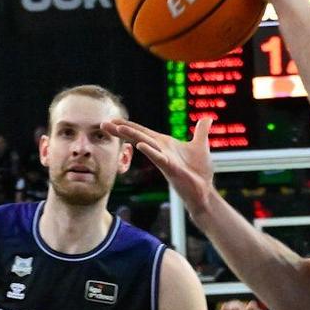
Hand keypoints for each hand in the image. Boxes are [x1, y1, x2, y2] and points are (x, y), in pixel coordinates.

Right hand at [102, 114, 217, 213]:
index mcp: (164, 144)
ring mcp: (164, 159)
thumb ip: (201, 131)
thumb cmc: (199, 172)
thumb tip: (207, 118)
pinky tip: (141, 145)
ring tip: (117, 127)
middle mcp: (160, 150)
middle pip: (138, 136)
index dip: (128, 125)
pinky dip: (150, 151)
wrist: (204, 191)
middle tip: (103, 124)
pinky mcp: (171, 169)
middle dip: (121, 129)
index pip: (143, 131)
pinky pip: (159, 158)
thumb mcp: (200, 145)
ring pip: (145, 144)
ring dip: (132, 135)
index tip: (112, 119)